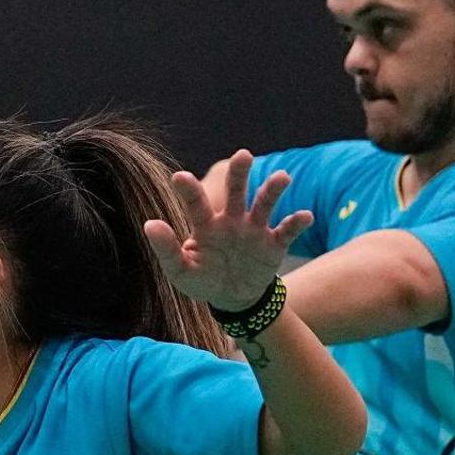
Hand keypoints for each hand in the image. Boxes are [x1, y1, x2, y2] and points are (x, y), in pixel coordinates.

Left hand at [144, 149, 314, 309]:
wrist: (233, 298)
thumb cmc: (203, 280)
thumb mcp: (181, 271)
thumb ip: (166, 249)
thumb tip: (150, 224)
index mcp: (206, 225)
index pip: (197, 203)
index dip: (189, 190)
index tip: (180, 177)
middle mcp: (232, 220)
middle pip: (237, 191)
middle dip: (241, 173)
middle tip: (244, 156)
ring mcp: (255, 230)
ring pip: (265, 204)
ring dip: (273, 190)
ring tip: (282, 178)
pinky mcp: (274, 244)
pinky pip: (287, 230)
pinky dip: (297, 222)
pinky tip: (305, 216)